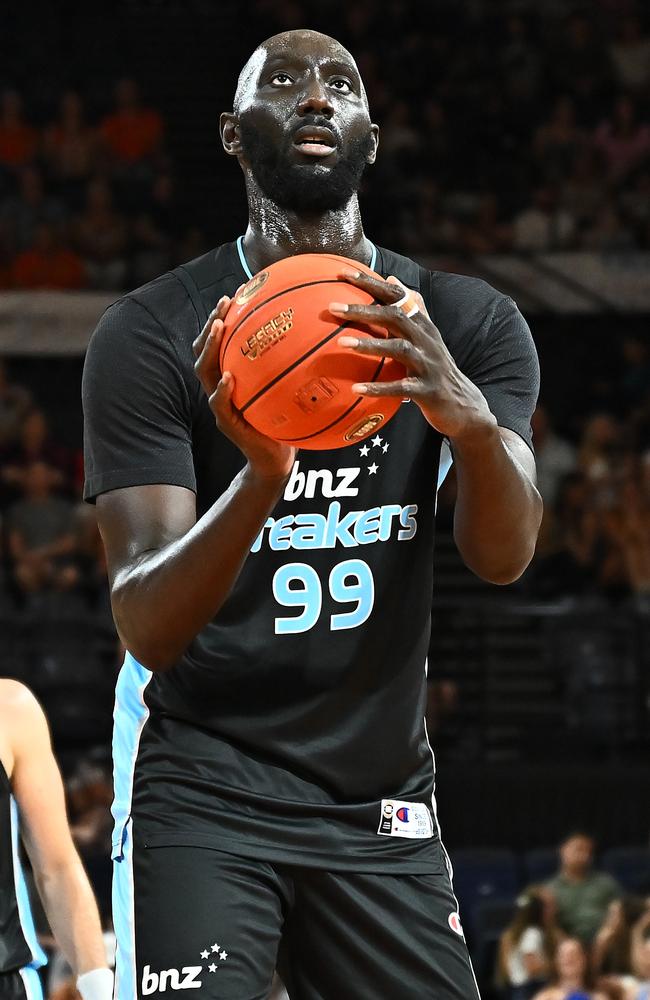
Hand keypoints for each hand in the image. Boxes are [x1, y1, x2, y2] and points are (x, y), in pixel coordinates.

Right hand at [193, 295, 295, 480]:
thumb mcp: (289, 389)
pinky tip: (228, 377)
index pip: (220, 341)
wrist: (277, 457)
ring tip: (219, 328)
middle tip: (224, 304)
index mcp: (232, 375)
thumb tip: (317, 333)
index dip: (222, 317)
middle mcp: (221, 386)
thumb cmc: (285, 421)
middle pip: (205, 349)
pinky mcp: (227, 423)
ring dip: (210, 347)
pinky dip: (222, 390)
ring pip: (205, 372)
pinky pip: (220, 404)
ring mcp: (220, 404)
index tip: (236, 294)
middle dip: (211, 324)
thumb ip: (291, 366)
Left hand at [329, 269, 494, 442]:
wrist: (463, 406)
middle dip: (364, 310)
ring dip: (369, 345)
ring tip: (341, 343)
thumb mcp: (427, 336)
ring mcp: (428, 365)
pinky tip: (356, 389)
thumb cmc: (436, 369)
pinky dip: (378, 388)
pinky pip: (400, 387)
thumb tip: (391, 280)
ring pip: (398, 349)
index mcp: (422, 325)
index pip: (397, 296)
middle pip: (395, 317)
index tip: (343, 274)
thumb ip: (411, 308)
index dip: (371, 283)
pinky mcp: (427, 390)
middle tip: (333, 307)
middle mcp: (426, 340)